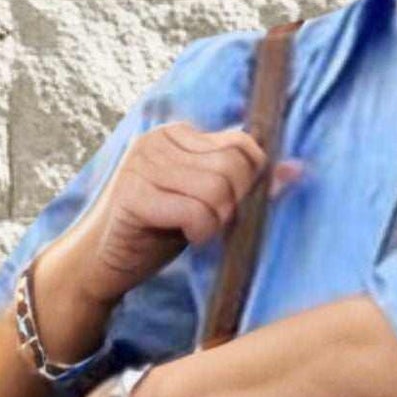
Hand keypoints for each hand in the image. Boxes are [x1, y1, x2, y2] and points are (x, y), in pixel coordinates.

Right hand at [58, 117, 309, 308]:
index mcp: (178, 134)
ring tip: (193, 230)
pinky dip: (200, 233)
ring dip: (215, 222)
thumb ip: (246, 183)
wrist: (100, 262)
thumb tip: (296, 169)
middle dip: (233, 204)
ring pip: (218, 190)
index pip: (244, 145)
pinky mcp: (134, 194)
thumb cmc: (157, 231)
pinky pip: (196, 213)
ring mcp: (143, 164)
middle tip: (209, 223)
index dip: (250, 181)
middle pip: (234, 167)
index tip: (229, 206)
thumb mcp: (207, 202)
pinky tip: (182, 236)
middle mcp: (158, 140)